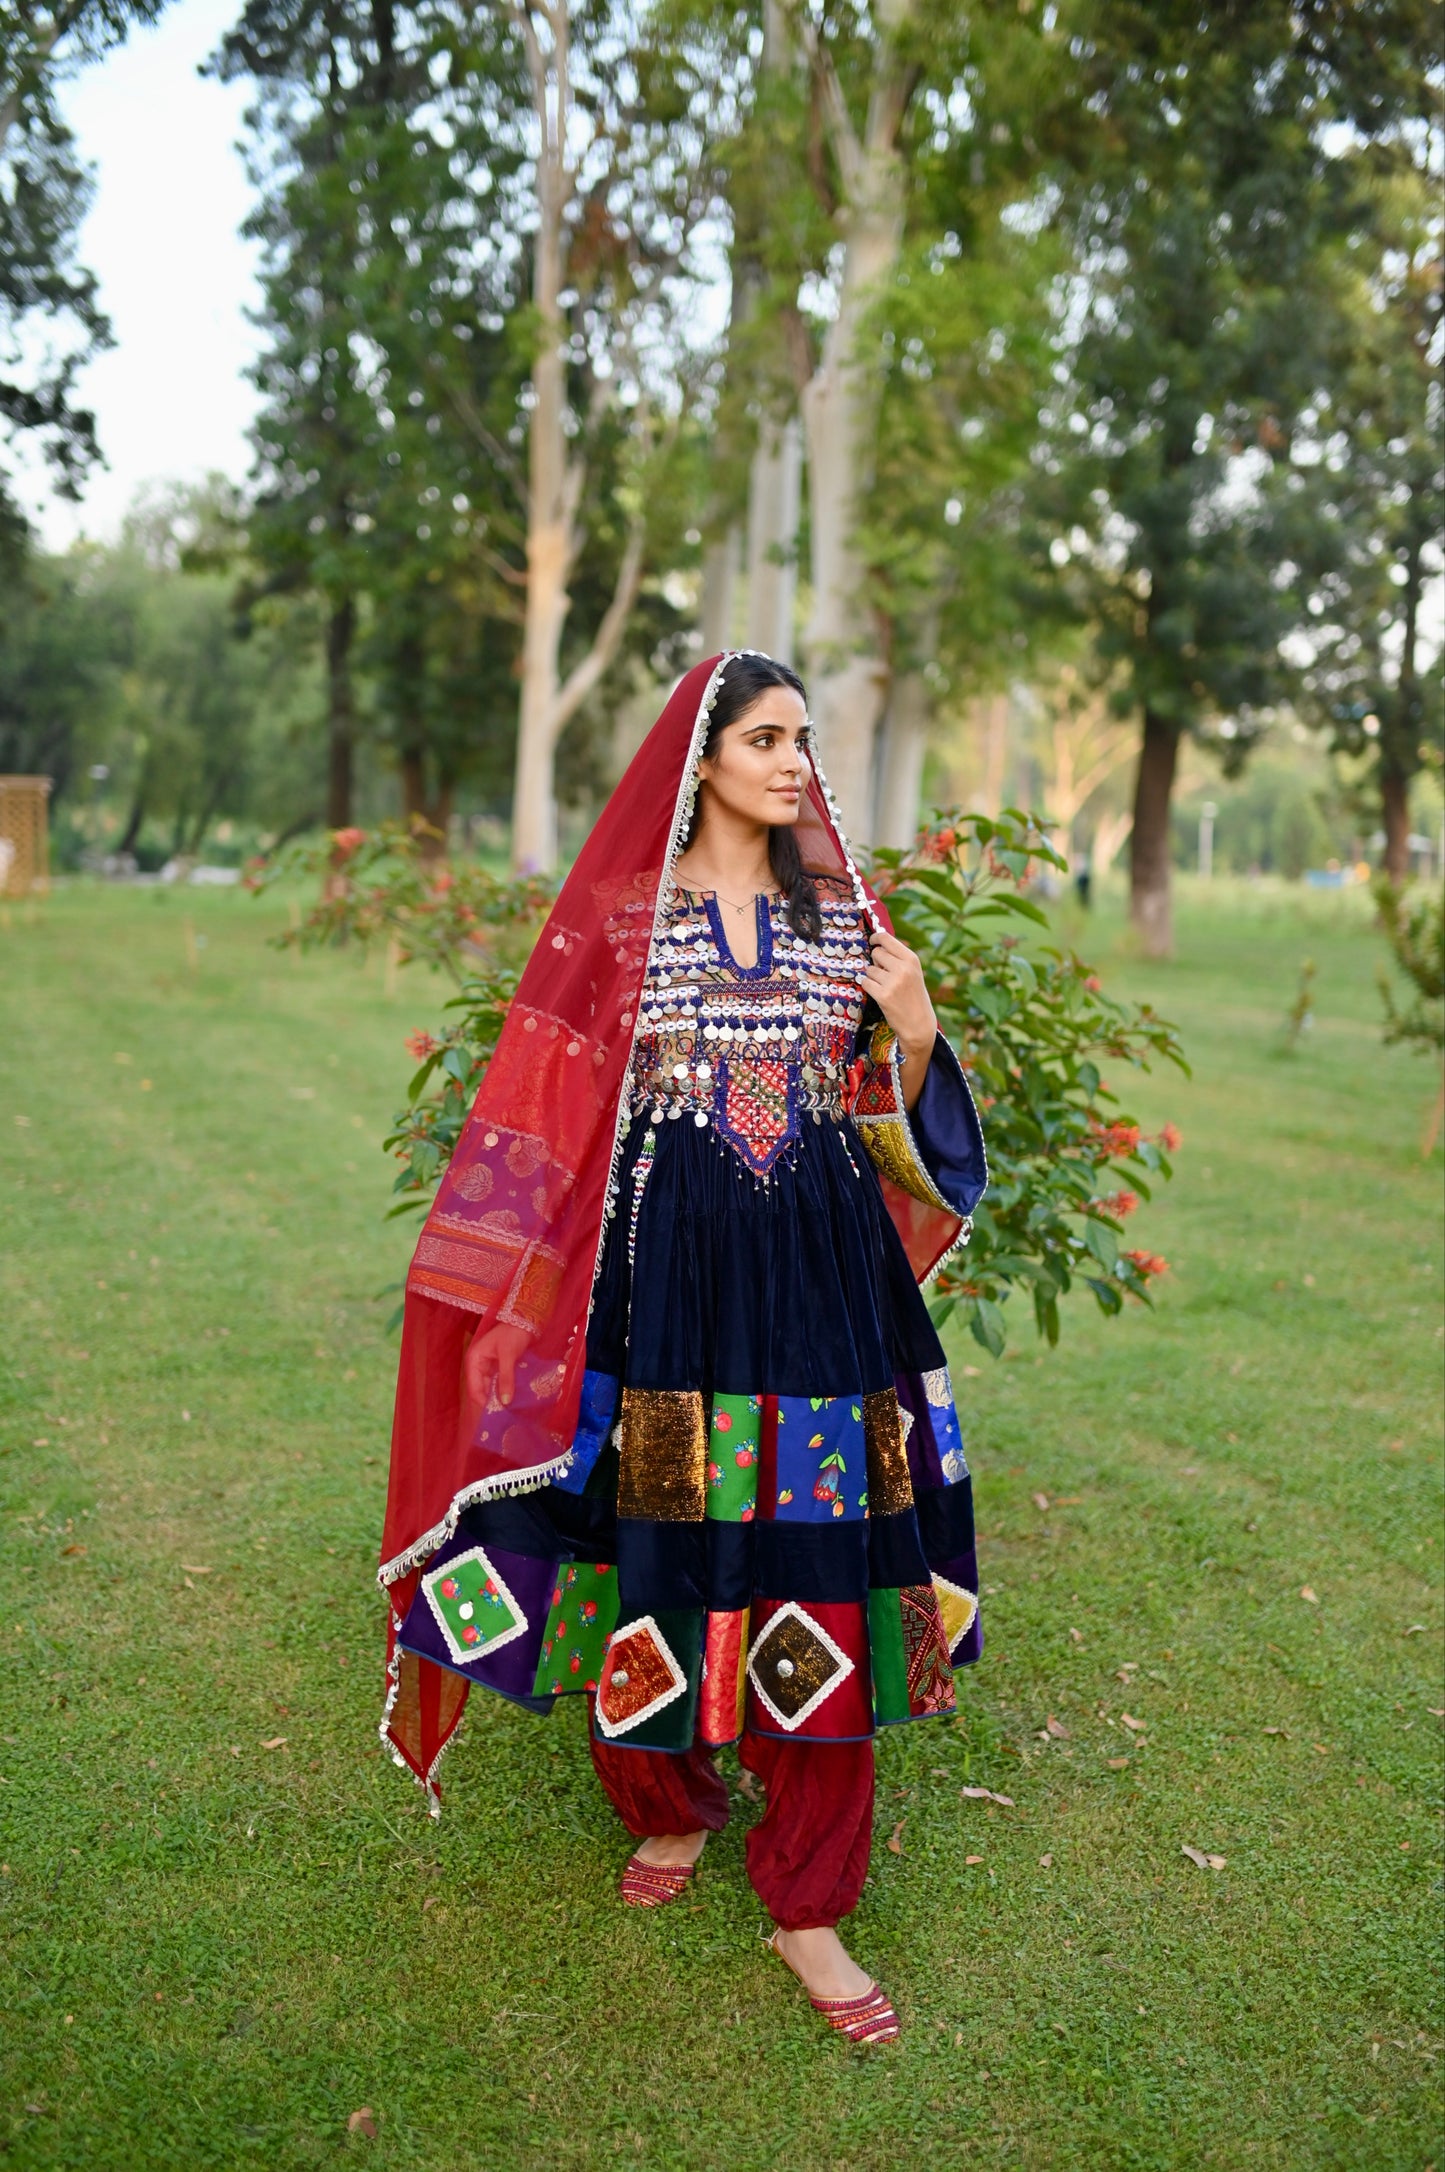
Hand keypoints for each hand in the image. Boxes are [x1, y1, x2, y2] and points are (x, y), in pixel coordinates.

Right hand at [465, 1321, 530, 1407]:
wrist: (525, 1320)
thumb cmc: (513, 1333)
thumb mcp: (508, 1355)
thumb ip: (506, 1378)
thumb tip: (505, 1402)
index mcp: (474, 1361)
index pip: (474, 1389)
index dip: (483, 1402)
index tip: (495, 1414)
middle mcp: (478, 1366)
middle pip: (481, 1390)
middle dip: (491, 1402)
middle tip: (503, 1416)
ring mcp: (488, 1367)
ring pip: (490, 1388)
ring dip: (499, 1398)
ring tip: (509, 1411)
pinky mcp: (498, 1368)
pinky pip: (498, 1383)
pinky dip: (504, 1391)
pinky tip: (512, 1400)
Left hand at [860, 926, 936, 1108]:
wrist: (919, 1025)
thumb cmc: (914, 997)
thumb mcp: (913, 973)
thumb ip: (898, 959)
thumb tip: (876, 945)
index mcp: (912, 959)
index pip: (886, 938)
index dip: (876, 938)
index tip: (872, 941)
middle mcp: (903, 968)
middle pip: (876, 953)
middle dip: (875, 962)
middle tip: (883, 973)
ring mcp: (892, 982)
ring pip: (869, 969)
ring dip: (872, 977)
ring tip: (885, 987)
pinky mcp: (882, 995)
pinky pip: (865, 982)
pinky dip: (868, 987)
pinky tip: (878, 994)